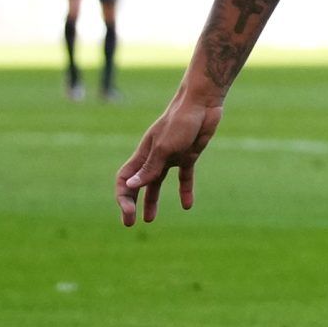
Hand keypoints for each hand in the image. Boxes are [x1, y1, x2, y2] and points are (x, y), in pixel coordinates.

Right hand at [116, 87, 222, 225]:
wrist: (203, 104)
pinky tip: (187, 206)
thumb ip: (150, 168)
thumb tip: (131, 186)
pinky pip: (184, 178)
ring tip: (150, 220)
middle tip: (130, 223)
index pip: (125, 179)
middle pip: (137, 184)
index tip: (129, 213)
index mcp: (144, 154)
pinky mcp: (189, 155)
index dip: (124, 197)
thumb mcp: (165, 147)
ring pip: (157, 183)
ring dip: (151, 201)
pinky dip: (184, 191)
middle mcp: (154, 157)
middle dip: (131, 203)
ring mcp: (171, 157)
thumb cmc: (181, 121)